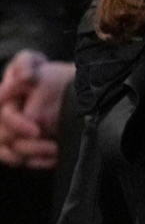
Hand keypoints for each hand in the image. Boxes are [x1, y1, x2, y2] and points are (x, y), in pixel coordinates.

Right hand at [0, 50, 71, 168]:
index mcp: (2, 101)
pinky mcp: (21, 147)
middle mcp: (1, 121)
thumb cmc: (41, 73)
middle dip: (27, 146)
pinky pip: (22, 161)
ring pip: (10, 154)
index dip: (16, 125)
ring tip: (55, 152)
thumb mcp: (31, 61)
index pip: (2, 118)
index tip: (37, 131)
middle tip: (52, 146)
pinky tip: (56, 158)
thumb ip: (24, 63)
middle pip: (4, 140)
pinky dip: (38, 162)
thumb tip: (23, 77)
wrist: (59, 86)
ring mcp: (9, 135)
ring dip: (31, 156)